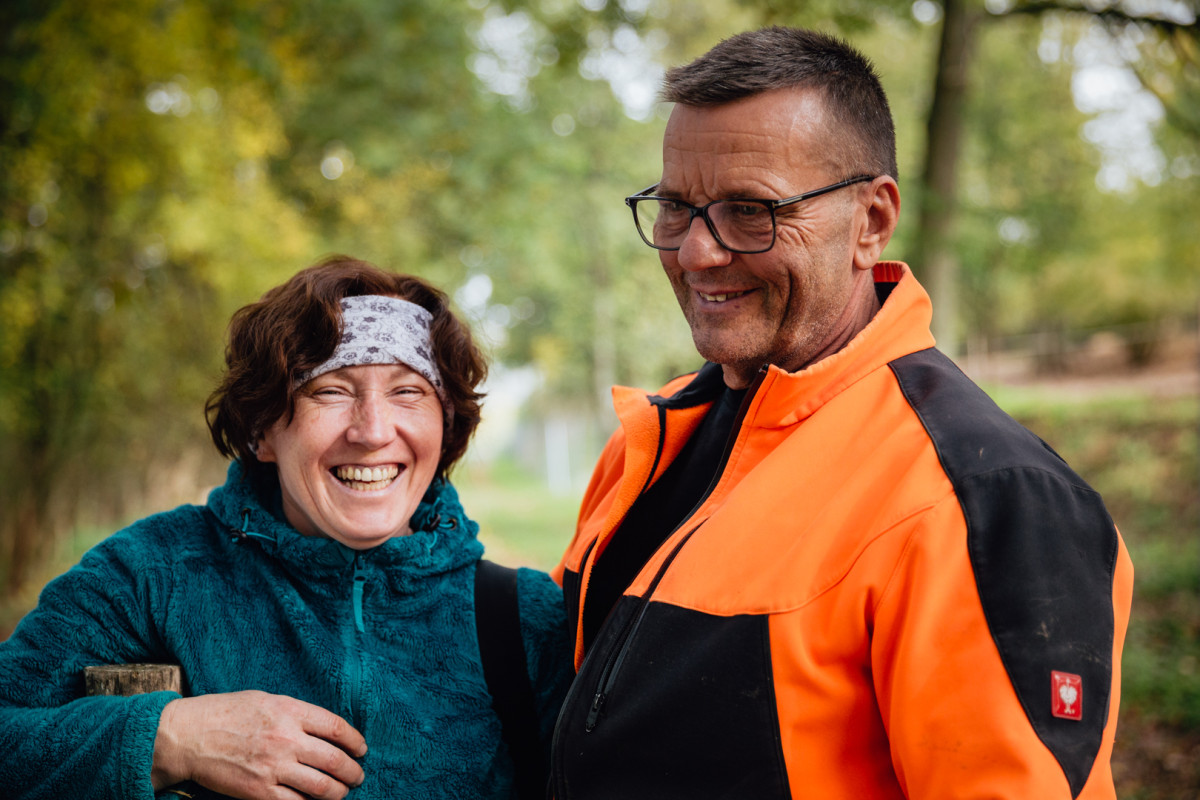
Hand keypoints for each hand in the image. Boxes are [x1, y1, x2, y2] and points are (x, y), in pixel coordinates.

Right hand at [151, 690, 366, 799]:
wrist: (190, 736)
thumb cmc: (227, 713)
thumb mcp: (267, 701)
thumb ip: (296, 714)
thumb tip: (324, 730)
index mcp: (290, 712)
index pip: (337, 728)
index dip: (355, 741)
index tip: (361, 749)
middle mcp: (286, 739)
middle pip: (334, 760)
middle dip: (353, 772)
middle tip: (358, 775)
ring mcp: (274, 767)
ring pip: (321, 786)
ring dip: (339, 792)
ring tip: (343, 791)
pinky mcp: (259, 791)